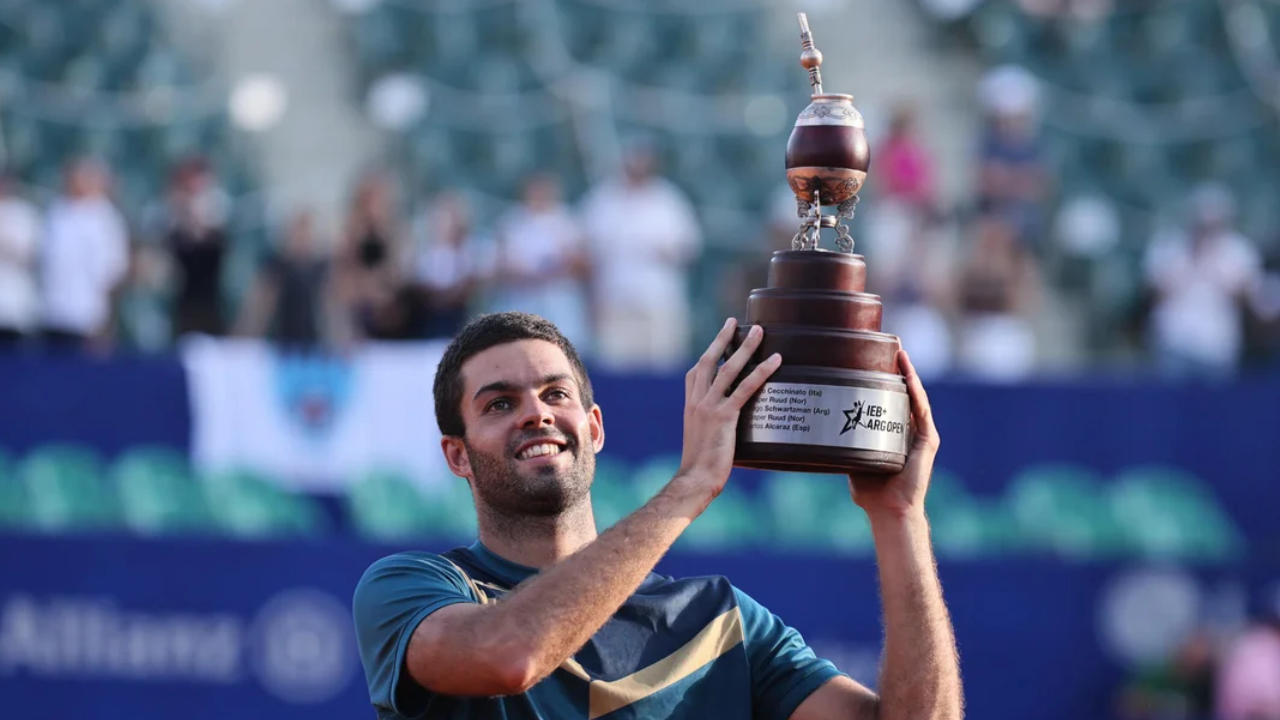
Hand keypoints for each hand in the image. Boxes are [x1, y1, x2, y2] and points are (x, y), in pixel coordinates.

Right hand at [676, 318, 780, 498]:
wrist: (695, 479)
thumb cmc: (700, 468)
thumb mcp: (703, 440)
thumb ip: (713, 427)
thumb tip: (729, 427)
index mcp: (690, 407)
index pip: (695, 374)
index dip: (707, 355)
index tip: (718, 342)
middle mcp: (696, 402)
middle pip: (709, 361)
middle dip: (722, 339)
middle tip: (734, 322)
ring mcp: (709, 407)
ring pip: (728, 369)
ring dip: (744, 347)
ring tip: (759, 331)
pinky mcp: (724, 416)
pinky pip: (745, 388)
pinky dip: (762, 372)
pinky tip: (776, 361)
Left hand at [849, 349, 938, 518]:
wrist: (889, 512)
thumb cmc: (870, 492)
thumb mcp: (852, 459)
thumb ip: (841, 444)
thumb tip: (815, 431)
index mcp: (893, 433)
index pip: (889, 400)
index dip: (885, 379)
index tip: (874, 358)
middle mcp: (909, 430)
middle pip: (904, 393)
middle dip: (898, 370)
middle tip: (890, 346)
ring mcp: (920, 434)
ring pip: (915, 397)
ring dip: (909, 374)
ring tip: (900, 353)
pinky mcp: (927, 441)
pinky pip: (922, 411)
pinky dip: (916, 392)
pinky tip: (909, 376)